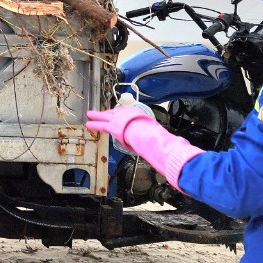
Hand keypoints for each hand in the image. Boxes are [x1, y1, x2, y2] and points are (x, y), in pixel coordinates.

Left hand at [87, 106, 203, 191]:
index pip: (131, 116)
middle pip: (118, 113)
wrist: (148, 134)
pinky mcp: (113, 125)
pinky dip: (95, 124)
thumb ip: (163, 144)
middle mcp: (131, 115)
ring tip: (90, 115)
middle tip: (103, 112)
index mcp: (143, 118)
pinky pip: (102, 124)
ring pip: (107, 117)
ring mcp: (121, 119)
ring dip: (98, 116)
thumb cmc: (157, 137)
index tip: (121, 116)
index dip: (125, 117)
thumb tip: (174, 150)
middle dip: (110, 113)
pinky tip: (88, 125)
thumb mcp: (161, 139)